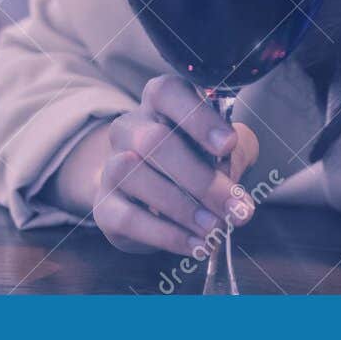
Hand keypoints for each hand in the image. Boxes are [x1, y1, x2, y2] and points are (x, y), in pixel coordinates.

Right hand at [92, 75, 259, 256]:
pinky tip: (196, 246)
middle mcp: (129, 128)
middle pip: (154, 141)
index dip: (197, 117)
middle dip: (200, 179)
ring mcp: (111, 166)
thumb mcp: (223, 150)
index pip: (167, 93)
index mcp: (160, 102)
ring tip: (216, 229)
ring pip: (135, 175)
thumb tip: (233, 191)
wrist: (153, 198)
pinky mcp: (103, 207)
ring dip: (182, 207)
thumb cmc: (197, 160)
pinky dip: (167, 235)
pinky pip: (129, 218)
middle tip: (237, 208)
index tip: (227, 146)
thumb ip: (230, 158)